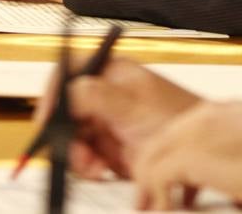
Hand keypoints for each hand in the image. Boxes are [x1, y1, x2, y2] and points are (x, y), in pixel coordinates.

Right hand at [48, 58, 200, 179]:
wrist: (195, 151)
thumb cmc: (177, 119)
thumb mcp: (134, 105)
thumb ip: (97, 96)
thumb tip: (67, 89)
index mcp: (111, 72)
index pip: (68, 71)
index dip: (52, 92)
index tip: (47, 118)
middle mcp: (105, 94)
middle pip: (63, 110)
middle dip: (65, 135)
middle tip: (76, 153)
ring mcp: (106, 120)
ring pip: (70, 137)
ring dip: (77, 156)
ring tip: (95, 166)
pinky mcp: (109, 145)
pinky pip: (84, 157)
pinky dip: (87, 167)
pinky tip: (101, 170)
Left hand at [130, 100, 241, 209]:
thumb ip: (234, 152)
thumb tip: (223, 176)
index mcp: (223, 110)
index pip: (180, 131)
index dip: (170, 158)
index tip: (168, 182)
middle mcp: (205, 115)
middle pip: (160, 141)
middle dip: (151, 171)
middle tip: (151, 199)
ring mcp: (196, 132)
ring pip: (152, 157)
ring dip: (149, 186)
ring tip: (153, 208)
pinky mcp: (192, 154)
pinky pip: (157, 176)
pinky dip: (157, 196)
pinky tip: (166, 210)